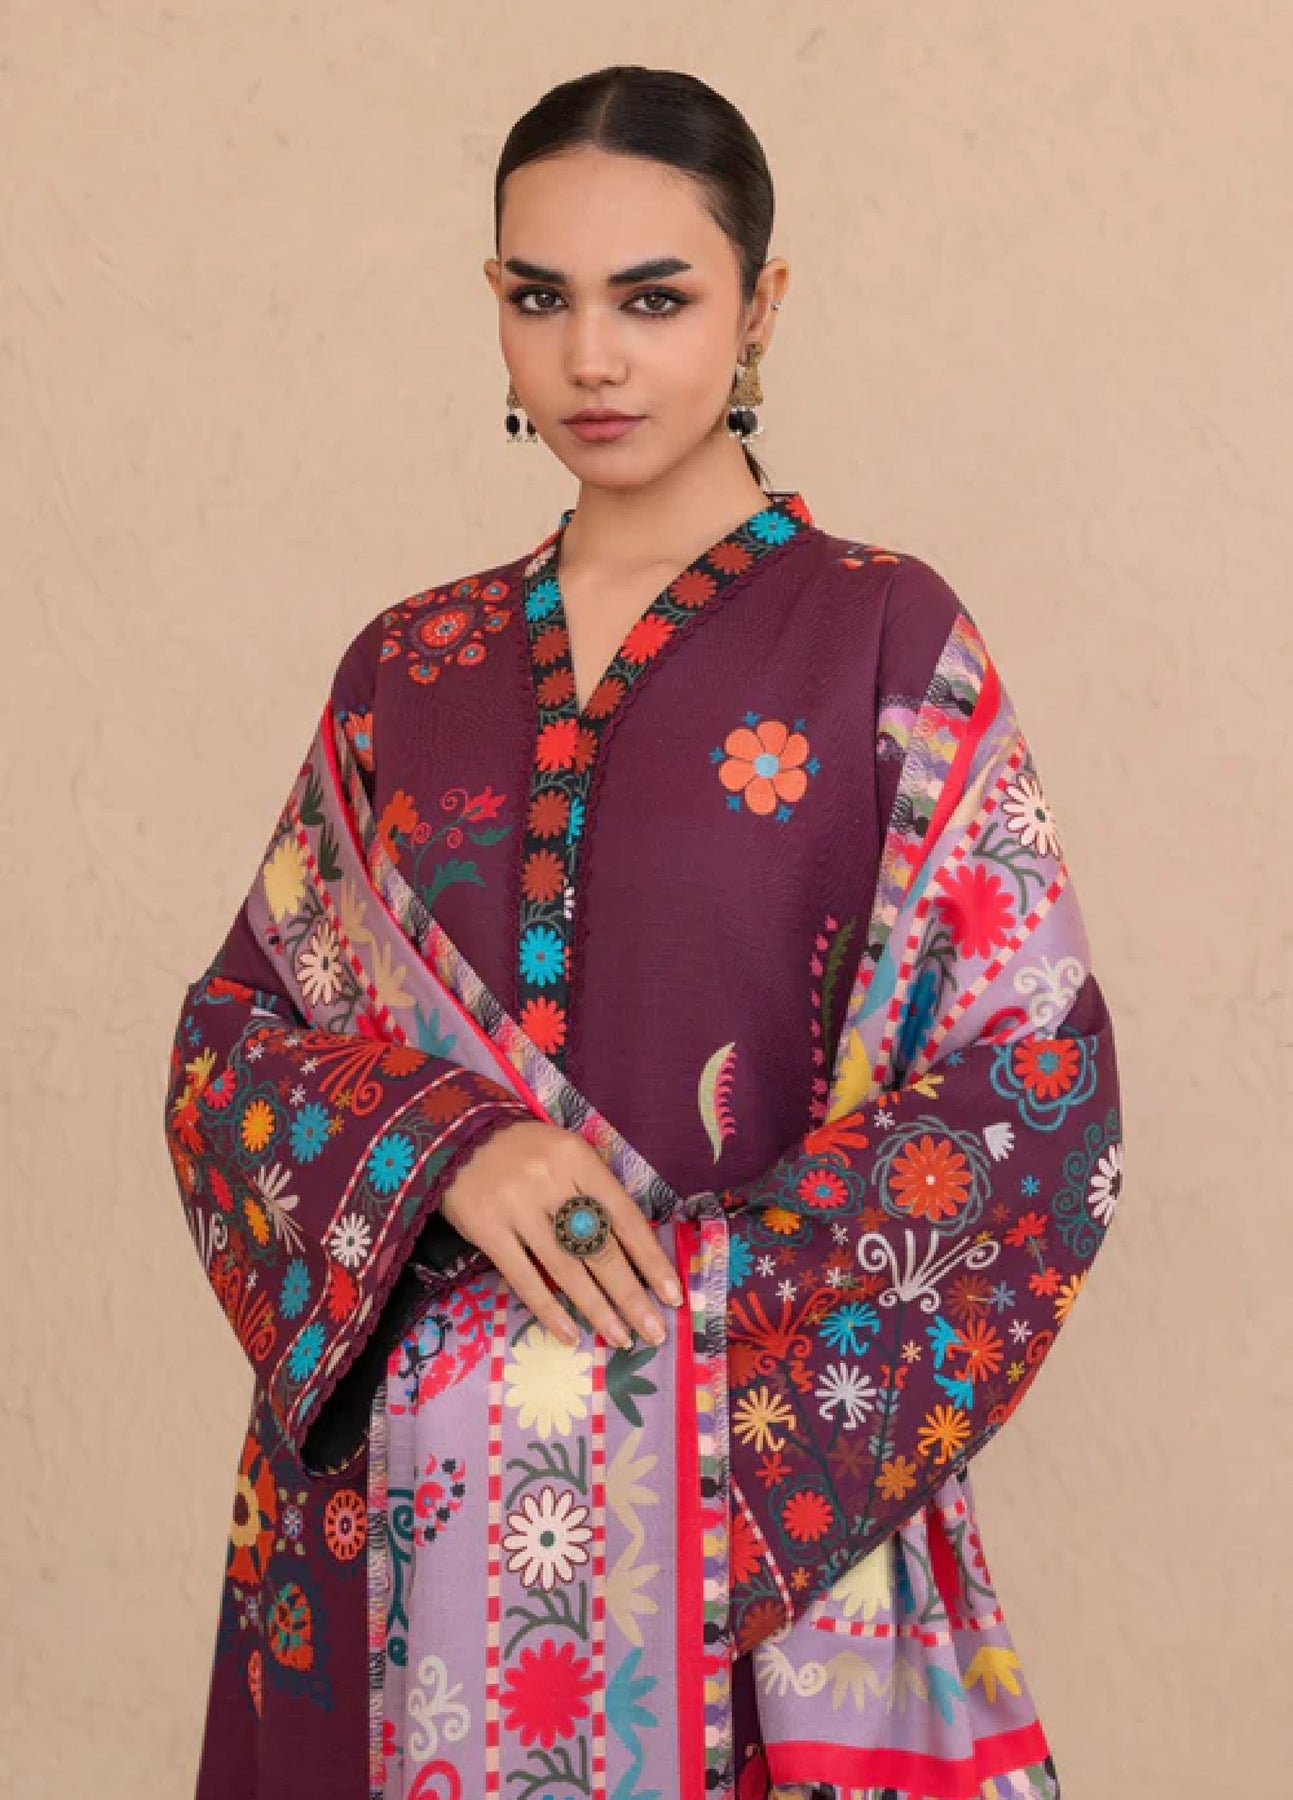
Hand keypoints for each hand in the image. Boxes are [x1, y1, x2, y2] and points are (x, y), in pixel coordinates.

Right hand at [437, 1119, 684, 1348]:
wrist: (456, 1135)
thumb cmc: (524, 1151)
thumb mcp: (566, 1155)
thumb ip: (595, 1193)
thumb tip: (632, 1253)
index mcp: (578, 1159)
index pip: (625, 1217)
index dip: (651, 1260)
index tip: (672, 1295)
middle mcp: (551, 1181)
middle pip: (600, 1248)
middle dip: (631, 1295)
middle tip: (653, 1331)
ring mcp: (517, 1206)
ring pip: (566, 1268)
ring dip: (597, 1309)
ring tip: (619, 1338)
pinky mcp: (487, 1229)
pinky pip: (524, 1278)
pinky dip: (549, 1309)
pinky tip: (569, 1333)